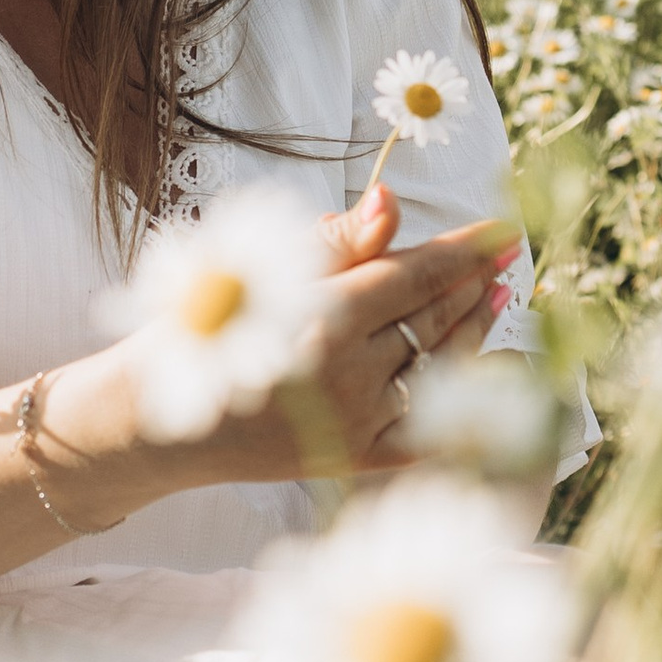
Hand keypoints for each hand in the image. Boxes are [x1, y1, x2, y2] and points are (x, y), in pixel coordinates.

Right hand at [191, 183, 522, 483]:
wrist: (159, 421)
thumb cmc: (207, 330)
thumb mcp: (264, 270)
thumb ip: (337, 241)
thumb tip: (391, 201)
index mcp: (323, 317)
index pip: (417, 274)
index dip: (466, 251)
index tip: (503, 230)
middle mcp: (347, 372)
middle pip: (434, 316)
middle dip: (474, 283)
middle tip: (503, 258)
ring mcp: (355, 421)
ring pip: (438, 367)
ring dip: (473, 330)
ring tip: (493, 298)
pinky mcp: (355, 461)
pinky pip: (429, 427)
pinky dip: (459, 396)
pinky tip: (480, 368)